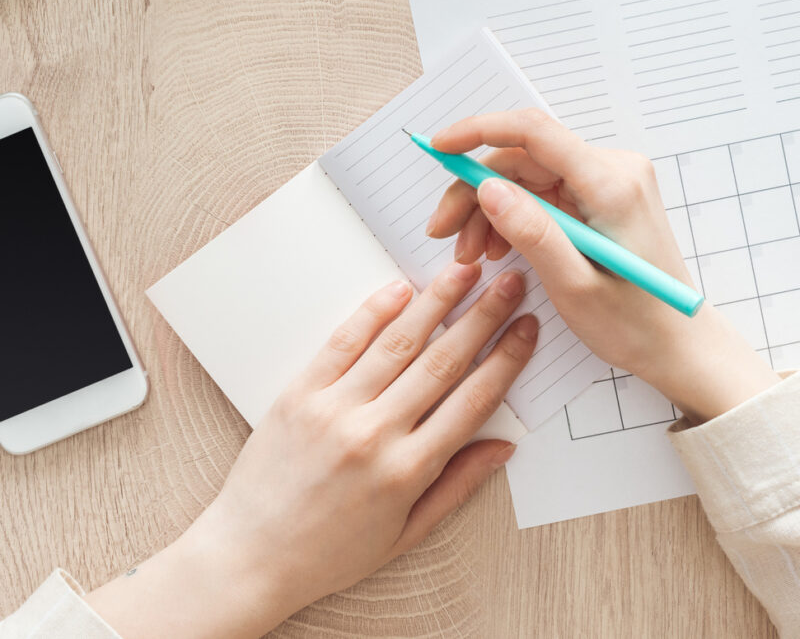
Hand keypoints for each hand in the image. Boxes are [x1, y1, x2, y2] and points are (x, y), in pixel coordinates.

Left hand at [86, 263, 537, 638]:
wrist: (251, 555)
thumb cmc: (330, 551)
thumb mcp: (405, 533)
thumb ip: (457, 486)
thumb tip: (503, 446)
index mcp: (408, 472)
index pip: (473, 401)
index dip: (507, 359)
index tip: (528, 327)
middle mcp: (375, 435)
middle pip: (443, 361)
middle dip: (483, 317)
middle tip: (510, 282)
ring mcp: (336, 409)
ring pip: (398, 343)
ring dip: (437, 301)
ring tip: (465, 269)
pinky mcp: (300, 393)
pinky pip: (343, 343)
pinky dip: (373, 312)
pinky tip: (400, 289)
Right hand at [427, 109, 779, 425]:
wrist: (680, 345)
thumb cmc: (636, 325)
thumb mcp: (574, 287)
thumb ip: (531, 232)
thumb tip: (486, 187)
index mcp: (612, 185)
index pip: (534, 132)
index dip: (479, 131)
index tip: (439, 147)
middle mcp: (614, 169)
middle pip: (522, 158)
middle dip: (476, 192)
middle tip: (443, 234)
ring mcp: (609, 180)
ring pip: (526, 176)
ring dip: (490, 209)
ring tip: (472, 254)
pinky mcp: (601, 195)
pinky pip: (543, 191)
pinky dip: (514, 216)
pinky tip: (500, 248)